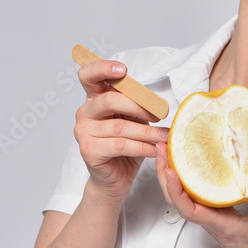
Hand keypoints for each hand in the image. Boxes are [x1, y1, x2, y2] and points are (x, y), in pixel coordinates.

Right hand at [73, 59, 168, 204]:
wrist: (116, 179)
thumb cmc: (126, 147)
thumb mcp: (134, 121)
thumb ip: (137, 107)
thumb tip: (158, 103)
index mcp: (94, 99)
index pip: (89, 76)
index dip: (102, 68)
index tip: (123, 69)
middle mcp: (84, 113)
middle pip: (109, 100)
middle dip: (139, 106)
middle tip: (159, 115)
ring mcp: (83, 132)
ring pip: (120, 126)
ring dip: (147, 132)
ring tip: (164, 137)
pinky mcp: (88, 151)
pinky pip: (120, 145)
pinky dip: (141, 147)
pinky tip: (154, 150)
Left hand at [155, 140, 247, 247]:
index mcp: (221, 225)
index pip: (191, 210)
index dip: (177, 191)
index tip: (171, 171)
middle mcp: (210, 221)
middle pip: (176, 200)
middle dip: (165, 173)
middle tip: (160, 146)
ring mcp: (209, 219)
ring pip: (181, 198)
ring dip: (170, 176)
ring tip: (167, 150)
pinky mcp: (213, 216)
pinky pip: (192, 198)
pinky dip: (183, 181)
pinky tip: (185, 164)